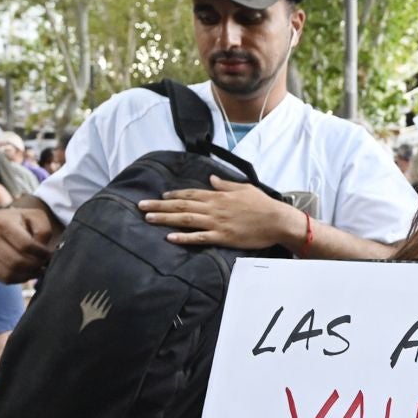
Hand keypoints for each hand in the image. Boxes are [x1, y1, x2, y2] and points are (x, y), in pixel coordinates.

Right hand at [0, 204, 55, 282]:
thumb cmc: (18, 220)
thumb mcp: (35, 216)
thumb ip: (43, 232)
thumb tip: (43, 253)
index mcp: (3, 223)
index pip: (25, 245)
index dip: (41, 253)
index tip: (48, 253)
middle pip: (17, 262)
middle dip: (35, 266)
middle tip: (44, 264)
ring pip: (10, 274)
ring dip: (28, 275)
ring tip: (37, 269)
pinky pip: (4, 279)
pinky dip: (19, 279)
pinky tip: (27, 273)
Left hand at [139, 175, 300, 250]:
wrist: (276, 220)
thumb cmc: (262, 204)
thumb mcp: (244, 188)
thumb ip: (226, 185)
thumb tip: (212, 179)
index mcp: (219, 196)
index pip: (191, 193)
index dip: (174, 194)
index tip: (160, 196)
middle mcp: (214, 208)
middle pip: (182, 205)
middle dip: (160, 205)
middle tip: (141, 206)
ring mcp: (217, 223)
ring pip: (186, 219)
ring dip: (165, 218)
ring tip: (148, 218)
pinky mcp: (222, 237)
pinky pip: (199, 237)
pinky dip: (184, 237)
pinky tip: (169, 237)